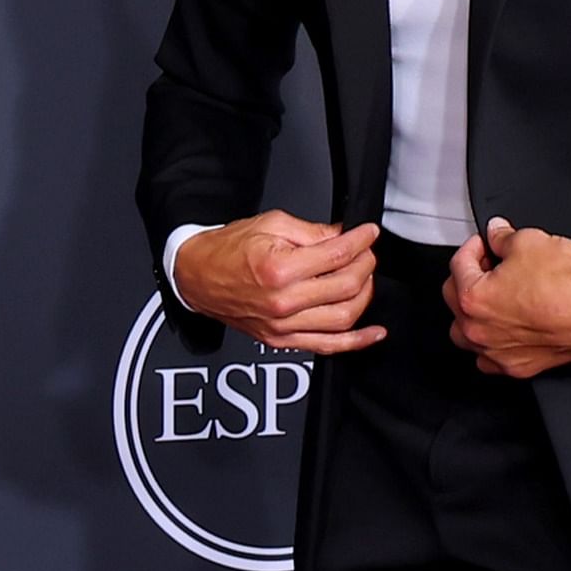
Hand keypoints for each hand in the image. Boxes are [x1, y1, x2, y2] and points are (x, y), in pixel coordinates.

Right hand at [170, 210, 380, 353]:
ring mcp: (282, 326)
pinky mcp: (281, 340)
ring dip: (363, 296)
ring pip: (343, 317)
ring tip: (362, 279)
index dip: (360, 241)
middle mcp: (282, 302)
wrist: (197, 276)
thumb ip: (312, 232)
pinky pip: (327, 346)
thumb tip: (343, 236)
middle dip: (365, 265)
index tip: (367, 234)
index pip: (337, 256)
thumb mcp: (270, 224)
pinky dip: (355, 341)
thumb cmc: (226, 251)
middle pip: (346, 287)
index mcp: (278, 270)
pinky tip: (373, 333)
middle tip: (365, 253)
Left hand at [446, 218, 570, 379]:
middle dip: (469, 277)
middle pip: (455, 299)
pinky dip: (490, 342)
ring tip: (491, 296)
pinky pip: (489, 357)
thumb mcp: (531, 241)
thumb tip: (497, 234)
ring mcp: (496, 353)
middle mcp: (479, 331)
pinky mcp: (517, 366)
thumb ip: (503, 237)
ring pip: (466, 332)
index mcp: (474, 299)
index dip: (473, 247)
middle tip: (489, 264)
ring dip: (472, 313)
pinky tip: (502, 328)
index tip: (484, 243)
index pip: (458, 266)